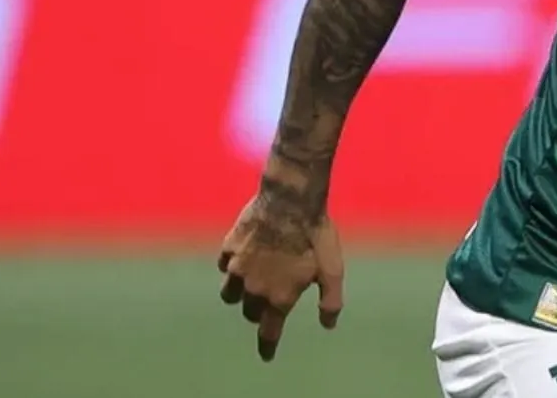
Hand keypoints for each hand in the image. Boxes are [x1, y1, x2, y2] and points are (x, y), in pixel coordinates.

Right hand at [217, 193, 344, 360]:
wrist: (292, 200)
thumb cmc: (316, 235)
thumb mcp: (332, 270)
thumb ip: (330, 301)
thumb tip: (328, 325)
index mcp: (279, 297)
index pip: (268, 332)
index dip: (268, 346)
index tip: (267, 355)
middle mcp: (254, 289)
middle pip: (250, 313)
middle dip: (259, 312)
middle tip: (269, 300)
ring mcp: (237, 269)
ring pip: (229, 294)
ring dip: (239, 294)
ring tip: (251, 283)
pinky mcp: (228, 248)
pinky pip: (224, 266)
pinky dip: (232, 267)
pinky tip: (244, 257)